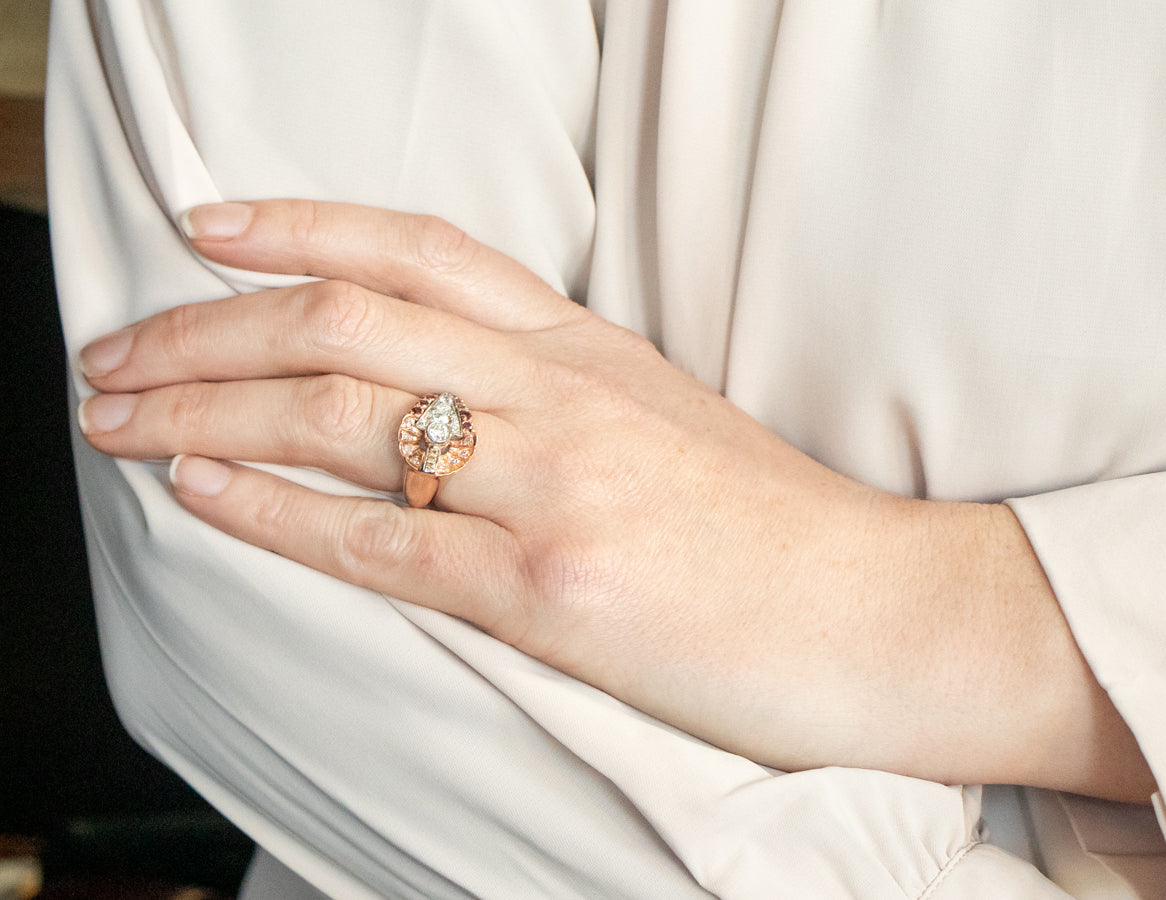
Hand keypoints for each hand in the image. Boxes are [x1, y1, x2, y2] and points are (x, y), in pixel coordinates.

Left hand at [78, 200, 1152, 799]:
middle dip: (205, 327)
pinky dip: (270, 507)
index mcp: (589, 349)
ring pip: (342, 414)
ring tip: (114, 415)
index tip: (207, 229)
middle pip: (348, 320)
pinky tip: (198, 488)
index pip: (421, 250)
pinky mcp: (552, 587)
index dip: (299, 226)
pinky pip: (379, 537)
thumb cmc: (776, 529)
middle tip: (115, 348)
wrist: (881, 610)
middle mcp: (563, 396)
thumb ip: (558, 396)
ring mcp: (556, 484)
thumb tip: (448, 398)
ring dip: (203, 407)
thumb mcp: (664, 422)